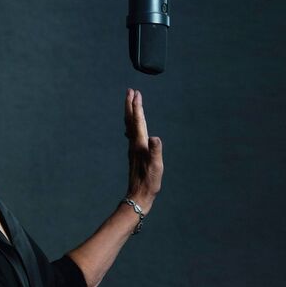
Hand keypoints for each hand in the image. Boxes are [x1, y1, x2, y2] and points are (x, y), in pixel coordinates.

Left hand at [124, 89, 162, 210]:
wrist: (138, 195)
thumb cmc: (149, 182)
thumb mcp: (156, 167)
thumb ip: (155, 152)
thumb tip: (155, 137)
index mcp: (139, 144)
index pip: (138, 121)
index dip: (137, 106)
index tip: (136, 93)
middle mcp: (134, 144)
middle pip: (130, 120)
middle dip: (130, 105)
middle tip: (130, 91)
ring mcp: (133, 149)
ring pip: (129, 126)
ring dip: (130, 112)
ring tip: (131, 103)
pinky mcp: (134, 153)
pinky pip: (131, 133)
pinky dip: (131, 124)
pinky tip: (131, 126)